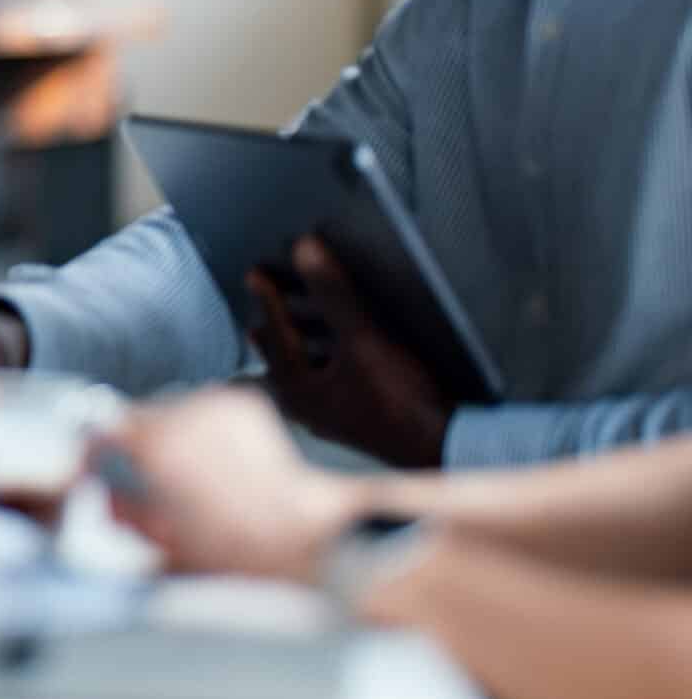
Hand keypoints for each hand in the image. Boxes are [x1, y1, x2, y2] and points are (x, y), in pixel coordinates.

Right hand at [93, 386, 358, 582]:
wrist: (304, 538)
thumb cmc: (235, 553)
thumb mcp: (165, 546)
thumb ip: (124, 516)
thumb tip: (107, 500)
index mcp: (155, 447)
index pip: (102, 427)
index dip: (95, 447)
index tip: (94, 460)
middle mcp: (183, 413)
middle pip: (138, 415)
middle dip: (137, 441)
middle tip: (146, 473)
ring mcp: (215, 404)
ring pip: (171, 407)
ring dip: (170, 431)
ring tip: (185, 468)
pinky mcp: (243, 403)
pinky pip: (204, 407)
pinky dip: (201, 425)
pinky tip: (213, 455)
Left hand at [248, 235, 450, 466]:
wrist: (443, 449)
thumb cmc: (399, 401)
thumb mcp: (363, 340)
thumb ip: (332, 294)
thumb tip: (304, 249)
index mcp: (293, 388)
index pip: (274, 331)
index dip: (267, 297)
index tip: (255, 273)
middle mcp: (302, 407)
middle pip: (276, 360)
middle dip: (269, 333)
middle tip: (261, 307)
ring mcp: (325, 419)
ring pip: (298, 377)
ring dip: (295, 351)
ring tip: (287, 331)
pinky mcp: (351, 423)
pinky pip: (323, 389)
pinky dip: (321, 368)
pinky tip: (331, 364)